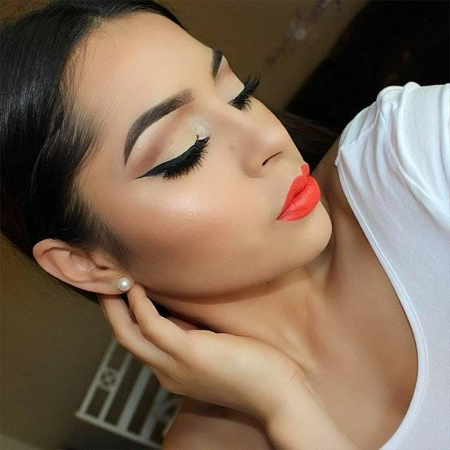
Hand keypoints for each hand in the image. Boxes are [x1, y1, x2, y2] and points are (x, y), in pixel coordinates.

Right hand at [98, 282, 306, 423]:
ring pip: (129, 334)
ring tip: (114, 279)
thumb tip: (181, 313)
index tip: (124, 293)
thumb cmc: (254, 370)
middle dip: (111, 310)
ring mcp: (175, 364)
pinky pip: (152, 325)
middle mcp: (167, 370)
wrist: (278, 394)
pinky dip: (140, 305)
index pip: (140, 343)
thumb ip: (193, 337)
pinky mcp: (189, 352)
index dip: (127, 317)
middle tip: (105, 283)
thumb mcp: (215, 353)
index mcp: (174, 370)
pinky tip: (137, 286)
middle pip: (126, 339)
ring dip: (116, 305)